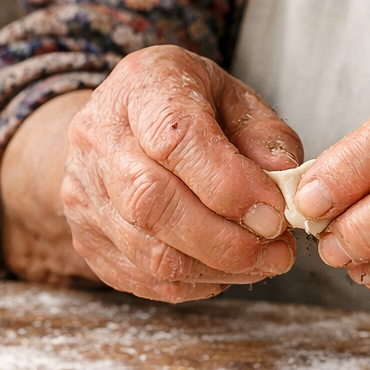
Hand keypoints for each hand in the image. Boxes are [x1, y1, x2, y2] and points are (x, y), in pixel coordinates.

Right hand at [61, 46, 301, 301]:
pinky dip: (193, 284)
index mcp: (141, 86)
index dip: (230, 186)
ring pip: (148, 252)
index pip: (175, 140)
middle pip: (152, 203)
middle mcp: (99, 137)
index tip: (274, 213)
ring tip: (261, 263)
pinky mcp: (86, 238)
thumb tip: (284, 183)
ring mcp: (84, 193)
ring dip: (216, 269)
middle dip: (226, 240)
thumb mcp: (234, 98)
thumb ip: (265, 136)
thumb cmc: (186, 107)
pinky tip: (224, 270)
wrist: (119, 123)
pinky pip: (142, 278)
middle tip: (276, 251)